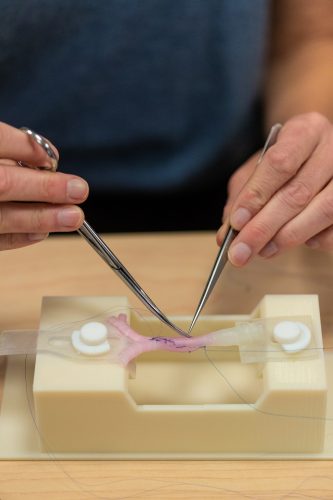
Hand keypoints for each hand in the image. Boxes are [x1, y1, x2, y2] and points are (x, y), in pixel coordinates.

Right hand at [0, 122, 87, 249]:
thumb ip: (12, 150)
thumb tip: (47, 162)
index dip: (27, 148)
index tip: (52, 158)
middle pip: (4, 183)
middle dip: (46, 188)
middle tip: (80, 190)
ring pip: (2, 216)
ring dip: (42, 218)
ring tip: (74, 217)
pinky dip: (21, 237)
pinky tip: (43, 233)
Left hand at [217, 112, 332, 265]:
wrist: (318, 154)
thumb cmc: (284, 162)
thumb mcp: (257, 168)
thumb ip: (241, 196)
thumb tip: (227, 234)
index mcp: (306, 130)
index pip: (280, 162)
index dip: (256, 195)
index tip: (236, 222)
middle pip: (298, 192)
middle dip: (263, 227)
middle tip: (240, 252)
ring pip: (322, 212)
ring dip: (286, 237)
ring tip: (261, 251)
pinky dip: (314, 240)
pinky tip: (291, 241)